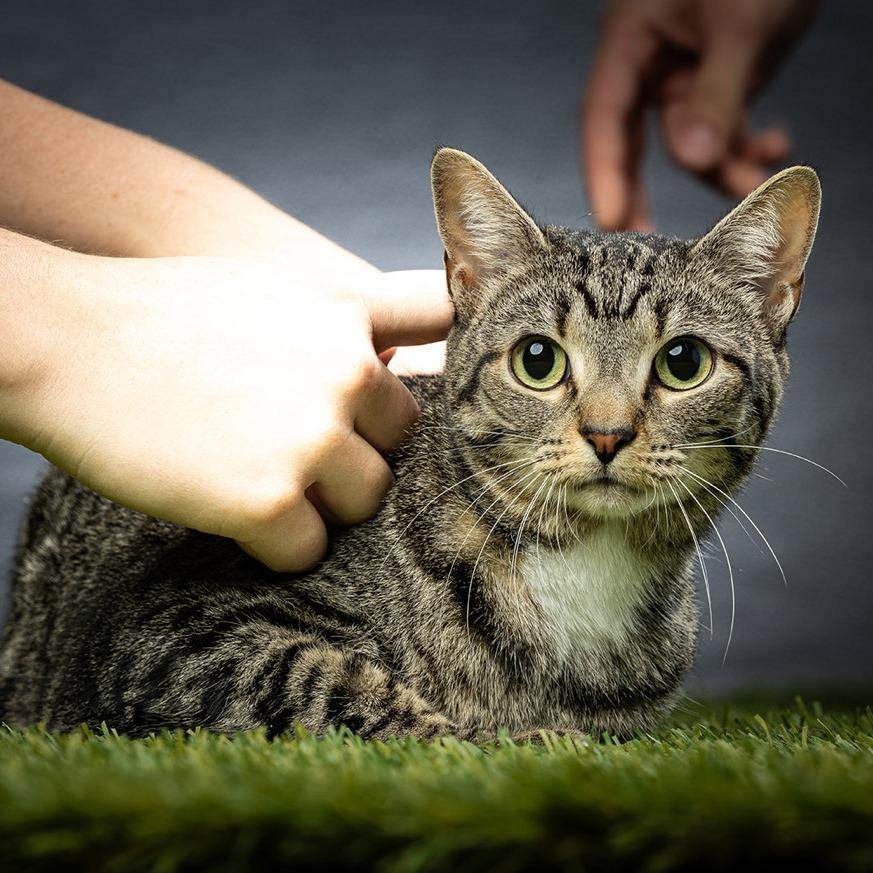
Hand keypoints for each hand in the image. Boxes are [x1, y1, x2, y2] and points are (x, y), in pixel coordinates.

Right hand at [9, 248, 450, 571]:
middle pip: (402, 443)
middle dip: (363, 454)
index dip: (456, 354)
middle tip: (303, 455)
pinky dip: (280, 543)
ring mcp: (309, 438)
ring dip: (326, 504)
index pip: (441, 326)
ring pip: (366, 501)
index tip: (457, 381)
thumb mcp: (269, 291)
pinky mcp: (266, 501)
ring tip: (264, 482)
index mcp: (346, 315)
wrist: (66, 342)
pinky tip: (237, 514)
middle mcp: (344, 373)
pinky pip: (309, 548)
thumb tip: (398, 354)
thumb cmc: (161, 315)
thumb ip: (342, 322)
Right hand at [582, 0, 816, 230]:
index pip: (605, 117)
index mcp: (632, 37)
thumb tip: (694, 158)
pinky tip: (773, 149)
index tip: (612, 219)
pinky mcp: (719, 80)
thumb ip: (715, 93)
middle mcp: (652, 62)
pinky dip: (747, 145)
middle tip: (644, 240)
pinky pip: (724, 128)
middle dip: (641, 190)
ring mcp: (686, 74)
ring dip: (720, 169)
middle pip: (631, 140)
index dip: (605, 171)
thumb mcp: (741, 23)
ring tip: (753, 186)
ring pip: (689, 140)